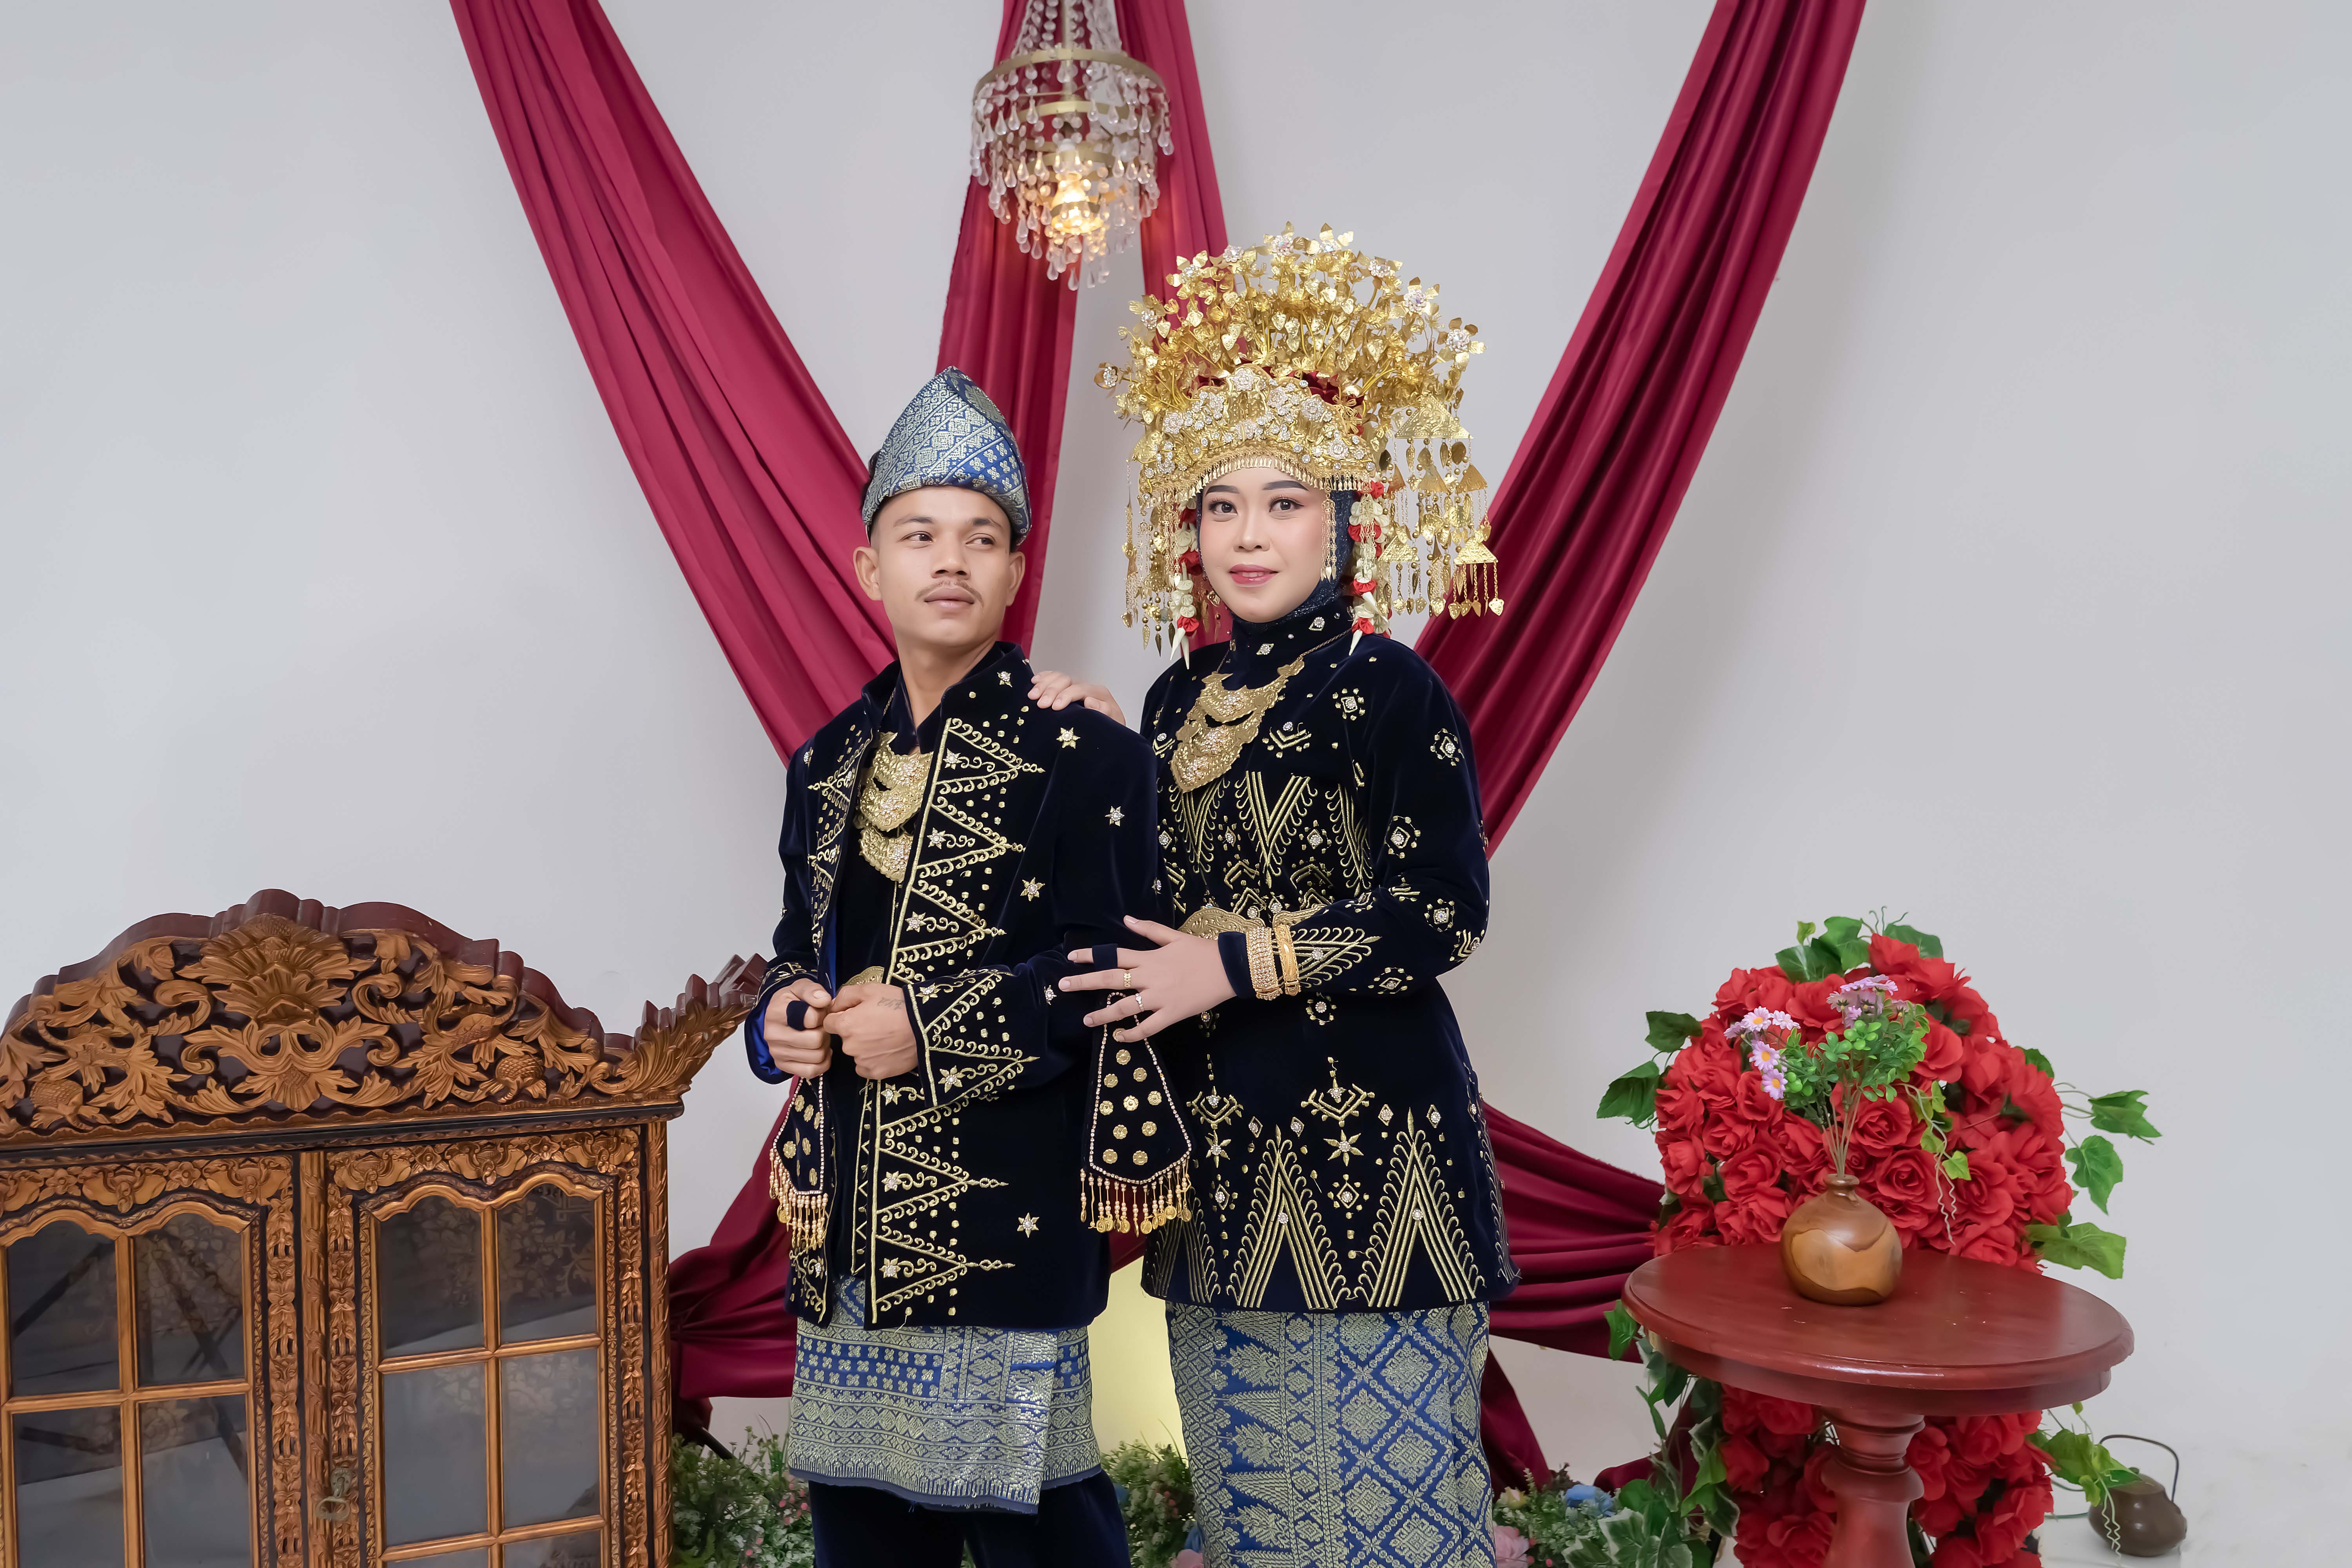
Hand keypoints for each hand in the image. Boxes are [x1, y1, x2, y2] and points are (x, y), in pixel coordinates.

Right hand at [761, 976, 833, 1078]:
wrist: (779, 1014)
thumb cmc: (793, 1000)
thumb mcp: (801, 987)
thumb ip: (813, 990)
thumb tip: (824, 1000)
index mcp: (776, 1012)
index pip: (812, 1018)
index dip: (822, 1014)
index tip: (818, 1012)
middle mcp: (773, 1034)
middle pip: (816, 1040)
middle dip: (824, 1032)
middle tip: (820, 1027)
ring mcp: (776, 1052)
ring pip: (816, 1056)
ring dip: (824, 1047)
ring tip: (818, 1037)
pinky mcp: (782, 1066)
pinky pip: (811, 1071)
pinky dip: (821, 1063)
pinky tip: (819, 1051)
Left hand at [829, 983, 918, 1078]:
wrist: (925, 1025)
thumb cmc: (897, 1004)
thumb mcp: (870, 989)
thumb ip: (845, 995)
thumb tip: (833, 1006)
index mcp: (845, 1025)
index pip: (829, 1023)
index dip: (840, 1017)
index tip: (856, 1015)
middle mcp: (849, 1046)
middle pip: (844, 1039)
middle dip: (854, 1032)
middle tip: (876, 1024)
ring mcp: (862, 1062)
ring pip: (856, 1053)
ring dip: (864, 1047)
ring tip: (886, 1037)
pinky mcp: (876, 1073)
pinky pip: (865, 1067)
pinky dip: (872, 1061)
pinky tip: (886, 1051)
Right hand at [1028, 670, 1126, 725]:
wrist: (1109, 730)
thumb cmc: (1109, 727)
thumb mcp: (1112, 722)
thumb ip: (1104, 711)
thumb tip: (1090, 701)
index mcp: (1098, 693)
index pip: (1080, 688)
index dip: (1066, 695)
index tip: (1055, 707)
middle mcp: (1086, 686)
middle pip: (1066, 680)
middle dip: (1051, 690)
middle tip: (1040, 704)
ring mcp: (1075, 686)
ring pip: (1058, 677)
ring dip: (1043, 684)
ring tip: (1032, 695)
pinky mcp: (1067, 688)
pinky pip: (1054, 678)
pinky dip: (1043, 678)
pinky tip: (1034, 681)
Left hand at [1062, 916, 1237, 1041]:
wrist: (1228, 969)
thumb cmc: (1202, 952)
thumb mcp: (1175, 936)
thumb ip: (1149, 930)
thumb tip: (1126, 920)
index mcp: (1149, 958)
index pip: (1113, 955)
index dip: (1091, 956)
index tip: (1071, 958)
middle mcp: (1149, 977)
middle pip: (1111, 979)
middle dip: (1084, 983)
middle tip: (1062, 986)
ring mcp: (1159, 998)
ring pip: (1125, 1007)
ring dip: (1103, 1015)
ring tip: (1086, 1021)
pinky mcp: (1171, 1014)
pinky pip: (1148, 1027)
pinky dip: (1132, 1034)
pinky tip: (1119, 1037)